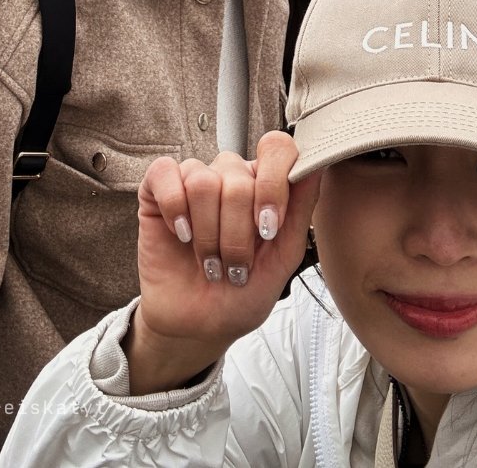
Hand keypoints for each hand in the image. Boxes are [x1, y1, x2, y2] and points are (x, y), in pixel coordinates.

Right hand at [124, 132, 319, 393]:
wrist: (197, 328)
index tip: (268, 230)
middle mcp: (231, 176)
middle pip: (237, 177)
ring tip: (209, 260)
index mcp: (265, 185)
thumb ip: (299, 211)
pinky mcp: (158, 190)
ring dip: (206, 233)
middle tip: (234, 266)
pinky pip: (165, 173)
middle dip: (236, 233)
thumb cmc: (242, 295)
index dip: (273, 185)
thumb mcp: (281, 260)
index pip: (277, 149)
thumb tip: (318, 165)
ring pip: (203, 180)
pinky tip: (182, 234)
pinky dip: (175, 207)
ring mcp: (194, 180)